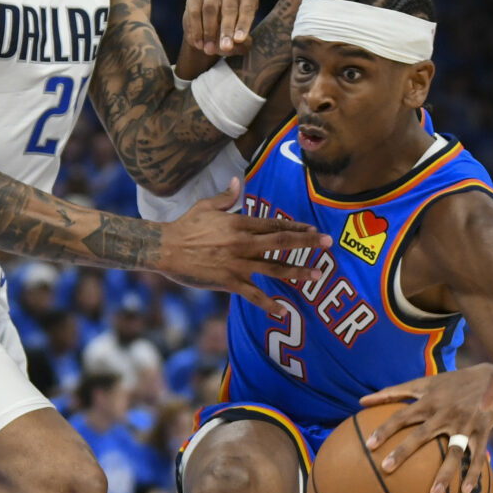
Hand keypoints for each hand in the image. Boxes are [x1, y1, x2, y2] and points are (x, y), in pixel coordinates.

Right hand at [154, 182, 329, 302]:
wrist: (164, 248)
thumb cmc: (184, 226)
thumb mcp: (206, 206)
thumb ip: (227, 196)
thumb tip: (238, 181)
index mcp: (239, 223)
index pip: (274, 224)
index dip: (296, 226)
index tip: (313, 229)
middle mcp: (242, 242)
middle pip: (282, 242)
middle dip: (308, 243)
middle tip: (329, 244)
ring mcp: (236, 263)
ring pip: (274, 268)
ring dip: (298, 272)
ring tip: (316, 276)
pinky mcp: (227, 281)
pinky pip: (253, 294)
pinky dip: (268, 304)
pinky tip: (282, 311)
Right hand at [176, 0, 260, 75]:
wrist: (208, 33)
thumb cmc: (230, 35)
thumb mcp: (240, 42)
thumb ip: (243, 44)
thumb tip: (237, 42)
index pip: (248, 8)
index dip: (243, 24)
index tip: (239, 40)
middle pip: (229, 8)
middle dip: (226, 30)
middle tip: (225, 48)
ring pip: (210, 9)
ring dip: (209, 32)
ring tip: (209, 50)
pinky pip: (194, 11)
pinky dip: (196, 29)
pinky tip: (198, 44)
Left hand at [359, 367, 492, 492]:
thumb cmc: (452, 383)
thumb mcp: (424, 383)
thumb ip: (392, 392)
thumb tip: (361, 400)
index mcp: (429, 402)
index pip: (401, 416)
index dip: (385, 429)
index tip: (369, 446)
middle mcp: (444, 414)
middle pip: (421, 435)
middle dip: (403, 451)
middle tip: (386, 469)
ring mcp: (464, 424)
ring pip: (453, 452)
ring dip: (444, 474)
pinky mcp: (482, 432)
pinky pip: (477, 456)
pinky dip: (473, 474)